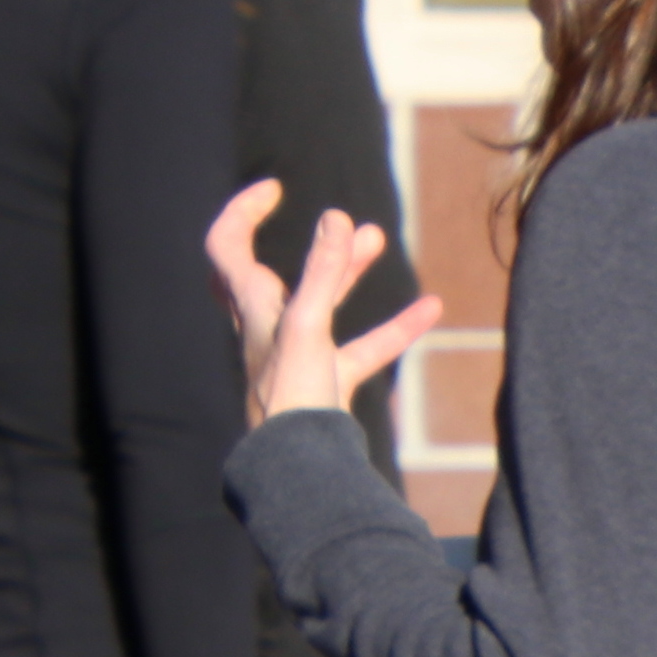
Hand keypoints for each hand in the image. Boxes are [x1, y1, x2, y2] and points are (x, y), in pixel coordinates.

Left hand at [203, 179, 441, 428]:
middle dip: (305, 240)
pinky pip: (362, 347)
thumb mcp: (307, 324)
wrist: (298, 466)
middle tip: (338, 218)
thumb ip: (323, 271)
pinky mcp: (328, 383)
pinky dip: (393, 327)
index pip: (227, 245)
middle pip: (274, 272)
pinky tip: (429, 310)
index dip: (242, 212)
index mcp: (253, 307)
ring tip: (377, 240)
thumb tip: (336, 217)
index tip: (275, 190)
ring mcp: (299, 357)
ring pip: (321, 304)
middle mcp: (270, 328)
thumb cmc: (290, 395)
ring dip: (348, 271)